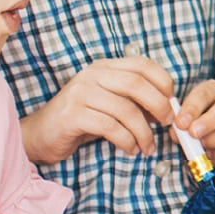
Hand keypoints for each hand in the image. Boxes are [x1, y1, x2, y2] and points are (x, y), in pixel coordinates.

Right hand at [20, 56, 175, 164]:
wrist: (42, 134)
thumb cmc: (84, 119)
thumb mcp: (113, 105)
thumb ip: (136, 102)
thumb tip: (169, 108)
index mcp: (105, 67)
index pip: (142, 65)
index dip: (163, 82)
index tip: (172, 103)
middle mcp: (92, 75)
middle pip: (136, 84)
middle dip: (159, 106)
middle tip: (167, 124)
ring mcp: (80, 93)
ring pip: (125, 110)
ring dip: (144, 132)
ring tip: (147, 147)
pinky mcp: (72, 115)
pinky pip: (110, 127)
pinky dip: (127, 141)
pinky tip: (130, 149)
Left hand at [176, 80, 214, 168]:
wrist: (212, 136)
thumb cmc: (197, 125)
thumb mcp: (185, 121)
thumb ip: (181, 126)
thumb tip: (179, 133)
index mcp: (214, 90)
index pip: (205, 93)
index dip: (192, 108)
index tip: (181, 123)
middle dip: (212, 122)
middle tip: (195, 136)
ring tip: (206, 149)